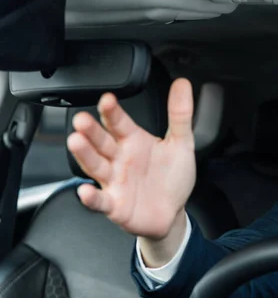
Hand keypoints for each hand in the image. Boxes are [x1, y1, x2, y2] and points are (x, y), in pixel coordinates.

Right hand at [67, 78, 195, 264]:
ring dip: (85, 155)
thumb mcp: (182, 144)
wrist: (173, 212)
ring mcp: (115, 181)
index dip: (112, 111)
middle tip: (82, 119)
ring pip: (95, 166)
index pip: (119, 122)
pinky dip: (92, 197)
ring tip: (76, 142)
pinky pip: (100, 201)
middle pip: (101, 141)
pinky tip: (86, 191)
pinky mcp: (115, 205)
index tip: (108, 99)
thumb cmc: (172, 178)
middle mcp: (119, 159)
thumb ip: (180, 115)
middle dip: (91, 131)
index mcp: (134, 141)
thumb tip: (183, 84)